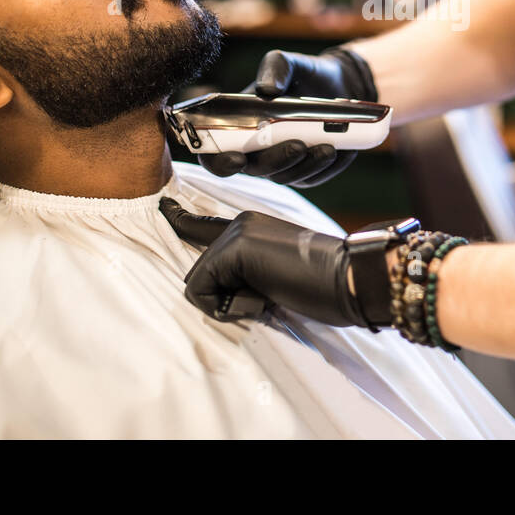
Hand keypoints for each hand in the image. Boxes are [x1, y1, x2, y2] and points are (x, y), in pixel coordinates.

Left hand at [170, 209, 369, 325]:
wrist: (348, 278)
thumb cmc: (321, 286)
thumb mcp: (274, 276)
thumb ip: (246, 274)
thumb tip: (213, 291)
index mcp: (251, 226)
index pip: (205, 225)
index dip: (181, 219)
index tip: (166, 208)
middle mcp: (240, 222)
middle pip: (201, 270)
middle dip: (224, 297)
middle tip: (267, 298)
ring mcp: (237, 232)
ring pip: (200, 281)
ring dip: (228, 303)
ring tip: (268, 298)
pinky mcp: (235, 248)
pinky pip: (202, 289)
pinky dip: (225, 306)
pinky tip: (260, 301)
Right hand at [197, 47, 376, 187]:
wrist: (338, 85)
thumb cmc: (301, 75)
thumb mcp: (286, 62)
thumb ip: (274, 68)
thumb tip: (267, 89)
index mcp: (236, 125)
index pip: (214, 153)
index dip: (219, 161)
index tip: (237, 157)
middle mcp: (254, 149)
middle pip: (254, 169)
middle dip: (275, 161)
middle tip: (297, 145)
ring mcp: (281, 163)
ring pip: (285, 177)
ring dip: (304, 165)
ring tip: (326, 147)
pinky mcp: (306, 171)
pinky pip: (312, 177)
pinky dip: (324, 167)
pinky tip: (337, 151)